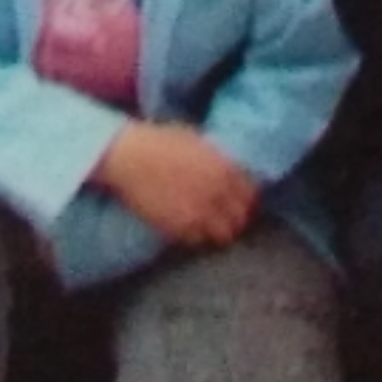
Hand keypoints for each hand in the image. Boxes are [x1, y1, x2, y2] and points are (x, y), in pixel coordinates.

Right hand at [94, 122, 258, 248]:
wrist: (130, 157)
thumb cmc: (160, 142)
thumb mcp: (198, 141)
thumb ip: (218, 159)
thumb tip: (231, 170)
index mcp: (225, 168)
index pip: (250, 194)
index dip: (245, 199)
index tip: (238, 202)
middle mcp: (218, 192)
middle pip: (241, 218)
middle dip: (236, 218)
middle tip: (225, 217)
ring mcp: (200, 212)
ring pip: (224, 235)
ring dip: (219, 231)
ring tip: (209, 226)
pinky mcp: (180, 228)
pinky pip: (198, 240)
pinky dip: (197, 236)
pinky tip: (190, 227)